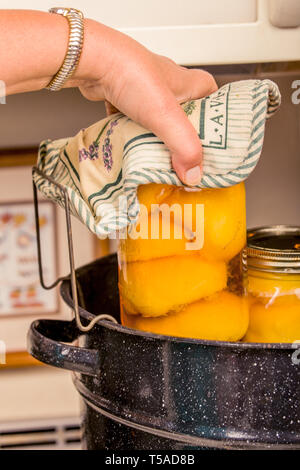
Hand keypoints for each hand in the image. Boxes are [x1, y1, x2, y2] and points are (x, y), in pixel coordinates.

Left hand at [77, 23, 216, 184]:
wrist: (91, 61)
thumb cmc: (132, 76)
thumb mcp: (166, 115)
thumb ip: (183, 147)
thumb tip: (193, 175)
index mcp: (189, 83)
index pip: (214, 100)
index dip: (218, 121)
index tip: (218, 143)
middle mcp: (169, 86)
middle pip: (186, 116)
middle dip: (186, 138)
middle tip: (186, 159)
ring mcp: (145, 91)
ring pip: (159, 121)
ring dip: (158, 139)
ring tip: (160, 159)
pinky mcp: (125, 99)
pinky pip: (135, 123)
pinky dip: (135, 136)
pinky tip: (133, 150)